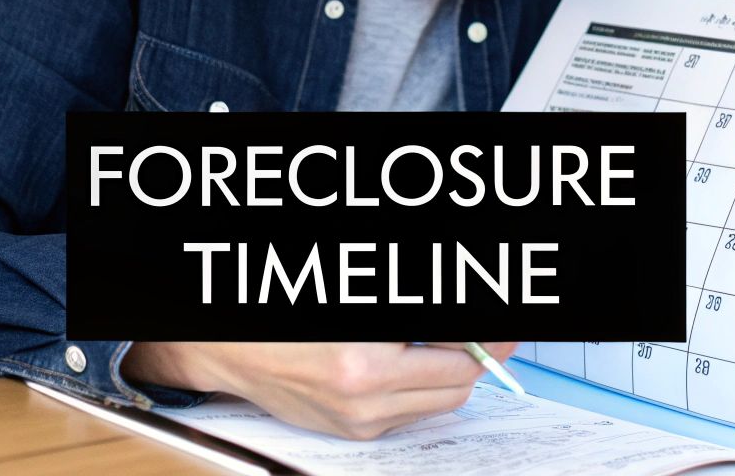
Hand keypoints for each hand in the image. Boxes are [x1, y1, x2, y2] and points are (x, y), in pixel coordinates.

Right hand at [121, 341, 519, 439]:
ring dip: (450, 370)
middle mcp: (364, 400)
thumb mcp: (354, 301)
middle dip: (474, 352)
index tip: (506, 323)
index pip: (460, 355)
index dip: (490, 336)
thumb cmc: (282, 316)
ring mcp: (359, 421)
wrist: (228, 347)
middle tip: (478, 327)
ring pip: (442, 402)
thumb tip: (470, 324)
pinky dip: (420, 386)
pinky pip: (411, 413)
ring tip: (433, 340)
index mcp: (364, 363)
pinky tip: (401, 357)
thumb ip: (418, 310)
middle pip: (459, 383)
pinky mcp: (352, 433)